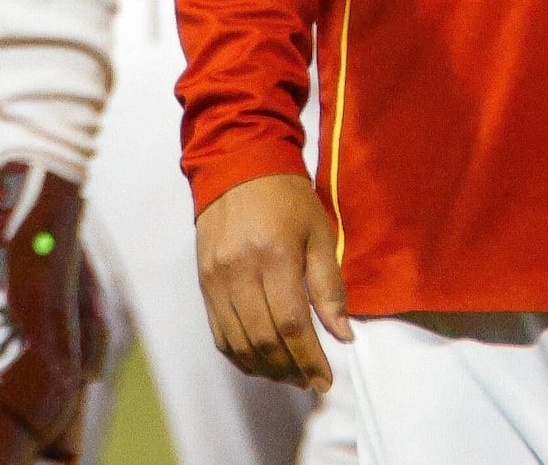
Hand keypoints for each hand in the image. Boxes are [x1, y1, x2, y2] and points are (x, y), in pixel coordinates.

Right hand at [196, 172, 353, 390]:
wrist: (238, 167)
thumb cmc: (287, 198)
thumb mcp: (319, 233)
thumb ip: (330, 286)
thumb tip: (343, 335)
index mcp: (275, 256)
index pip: (292, 324)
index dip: (310, 359)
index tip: (325, 379)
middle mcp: (240, 272)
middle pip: (263, 340)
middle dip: (290, 369)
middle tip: (310, 381)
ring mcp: (217, 280)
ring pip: (239, 343)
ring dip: (265, 369)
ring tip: (289, 376)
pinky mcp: (203, 284)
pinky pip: (219, 333)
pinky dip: (240, 356)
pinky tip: (260, 362)